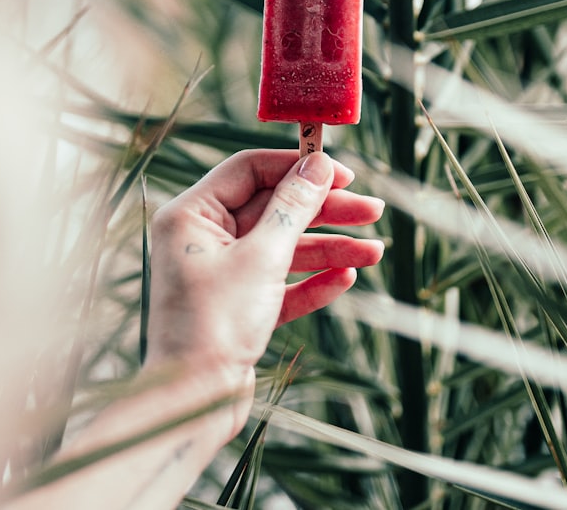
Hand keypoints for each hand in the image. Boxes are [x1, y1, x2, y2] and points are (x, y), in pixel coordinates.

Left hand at [145, 149, 383, 433]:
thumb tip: (318, 165)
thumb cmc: (215, 324)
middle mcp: (202, 238)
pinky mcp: (237, 307)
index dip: (298, 167)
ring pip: (281, 247)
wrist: (195, 400)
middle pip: (271, 208)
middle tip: (372, 212)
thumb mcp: (262, 257)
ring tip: (374, 253)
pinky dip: (311, 281)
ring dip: (328, 248)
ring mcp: (220, 273)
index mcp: (191, 215)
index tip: (344, 173)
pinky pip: (279, 283)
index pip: (249, 170)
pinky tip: (346, 279)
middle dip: (323, 211)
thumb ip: (293, 208)